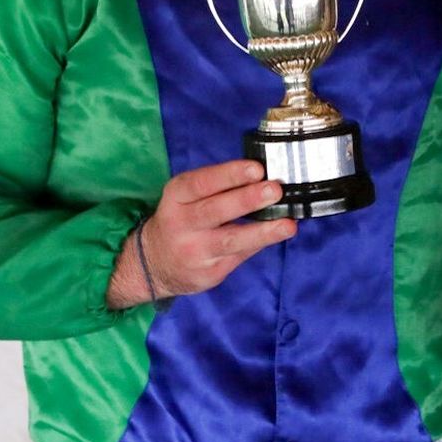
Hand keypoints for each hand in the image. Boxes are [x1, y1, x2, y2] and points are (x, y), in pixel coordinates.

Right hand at [106, 160, 295, 308]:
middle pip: (215, 210)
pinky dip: (260, 243)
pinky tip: (277, 235)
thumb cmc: (181, 220)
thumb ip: (217, 188)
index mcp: (176, 197)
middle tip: (274, 189)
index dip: (229, 174)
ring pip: (230, 240)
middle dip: (247, 199)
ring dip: (262, 231)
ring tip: (287, 224)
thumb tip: (263, 178)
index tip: (256, 168)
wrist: (154, 264)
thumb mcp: (185, 198)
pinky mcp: (208, 272)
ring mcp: (194, 251)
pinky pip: (239, 256)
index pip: (201, 182)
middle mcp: (180, 224)